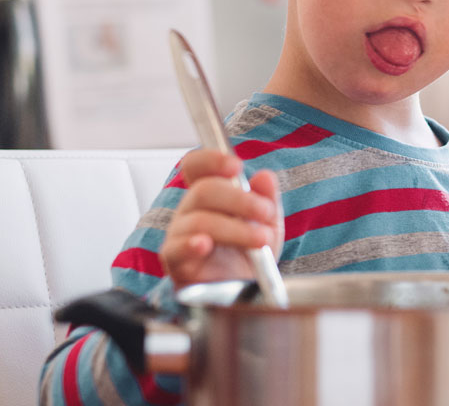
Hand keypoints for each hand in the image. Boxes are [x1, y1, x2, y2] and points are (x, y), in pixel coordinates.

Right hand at [159, 149, 282, 287]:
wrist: (246, 292)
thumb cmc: (250, 254)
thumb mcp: (267, 223)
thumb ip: (267, 199)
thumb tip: (265, 177)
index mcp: (209, 196)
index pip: (196, 166)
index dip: (211, 160)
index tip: (236, 166)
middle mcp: (190, 211)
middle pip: (202, 191)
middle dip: (240, 199)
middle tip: (265, 212)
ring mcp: (180, 236)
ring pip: (199, 220)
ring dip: (236, 228)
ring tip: (261, 239)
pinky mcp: (177, 263)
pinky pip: (175, 248)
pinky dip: (191, 244)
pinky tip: (205, 245)